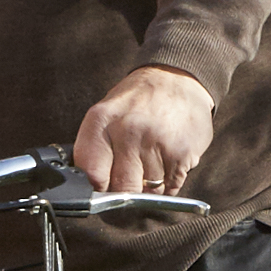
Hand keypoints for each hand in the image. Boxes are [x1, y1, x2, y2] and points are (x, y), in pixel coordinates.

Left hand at [71, 64, 215, 195]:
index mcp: (102, 120)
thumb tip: (89, 188)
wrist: (178, 79)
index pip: (92, 174)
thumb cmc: (138, 101)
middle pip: (121, 189)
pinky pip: (171, 188)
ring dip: (150, 186)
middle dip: (125, 192)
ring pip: (148, 191)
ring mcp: (156, 142)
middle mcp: (128, 130)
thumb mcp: (107, 113)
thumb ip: (96, 148)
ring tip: (151, 161)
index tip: (103, 187)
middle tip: (129, 179)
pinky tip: (167, 161)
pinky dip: (169, 183)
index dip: (97, 188)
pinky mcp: (181, 153)